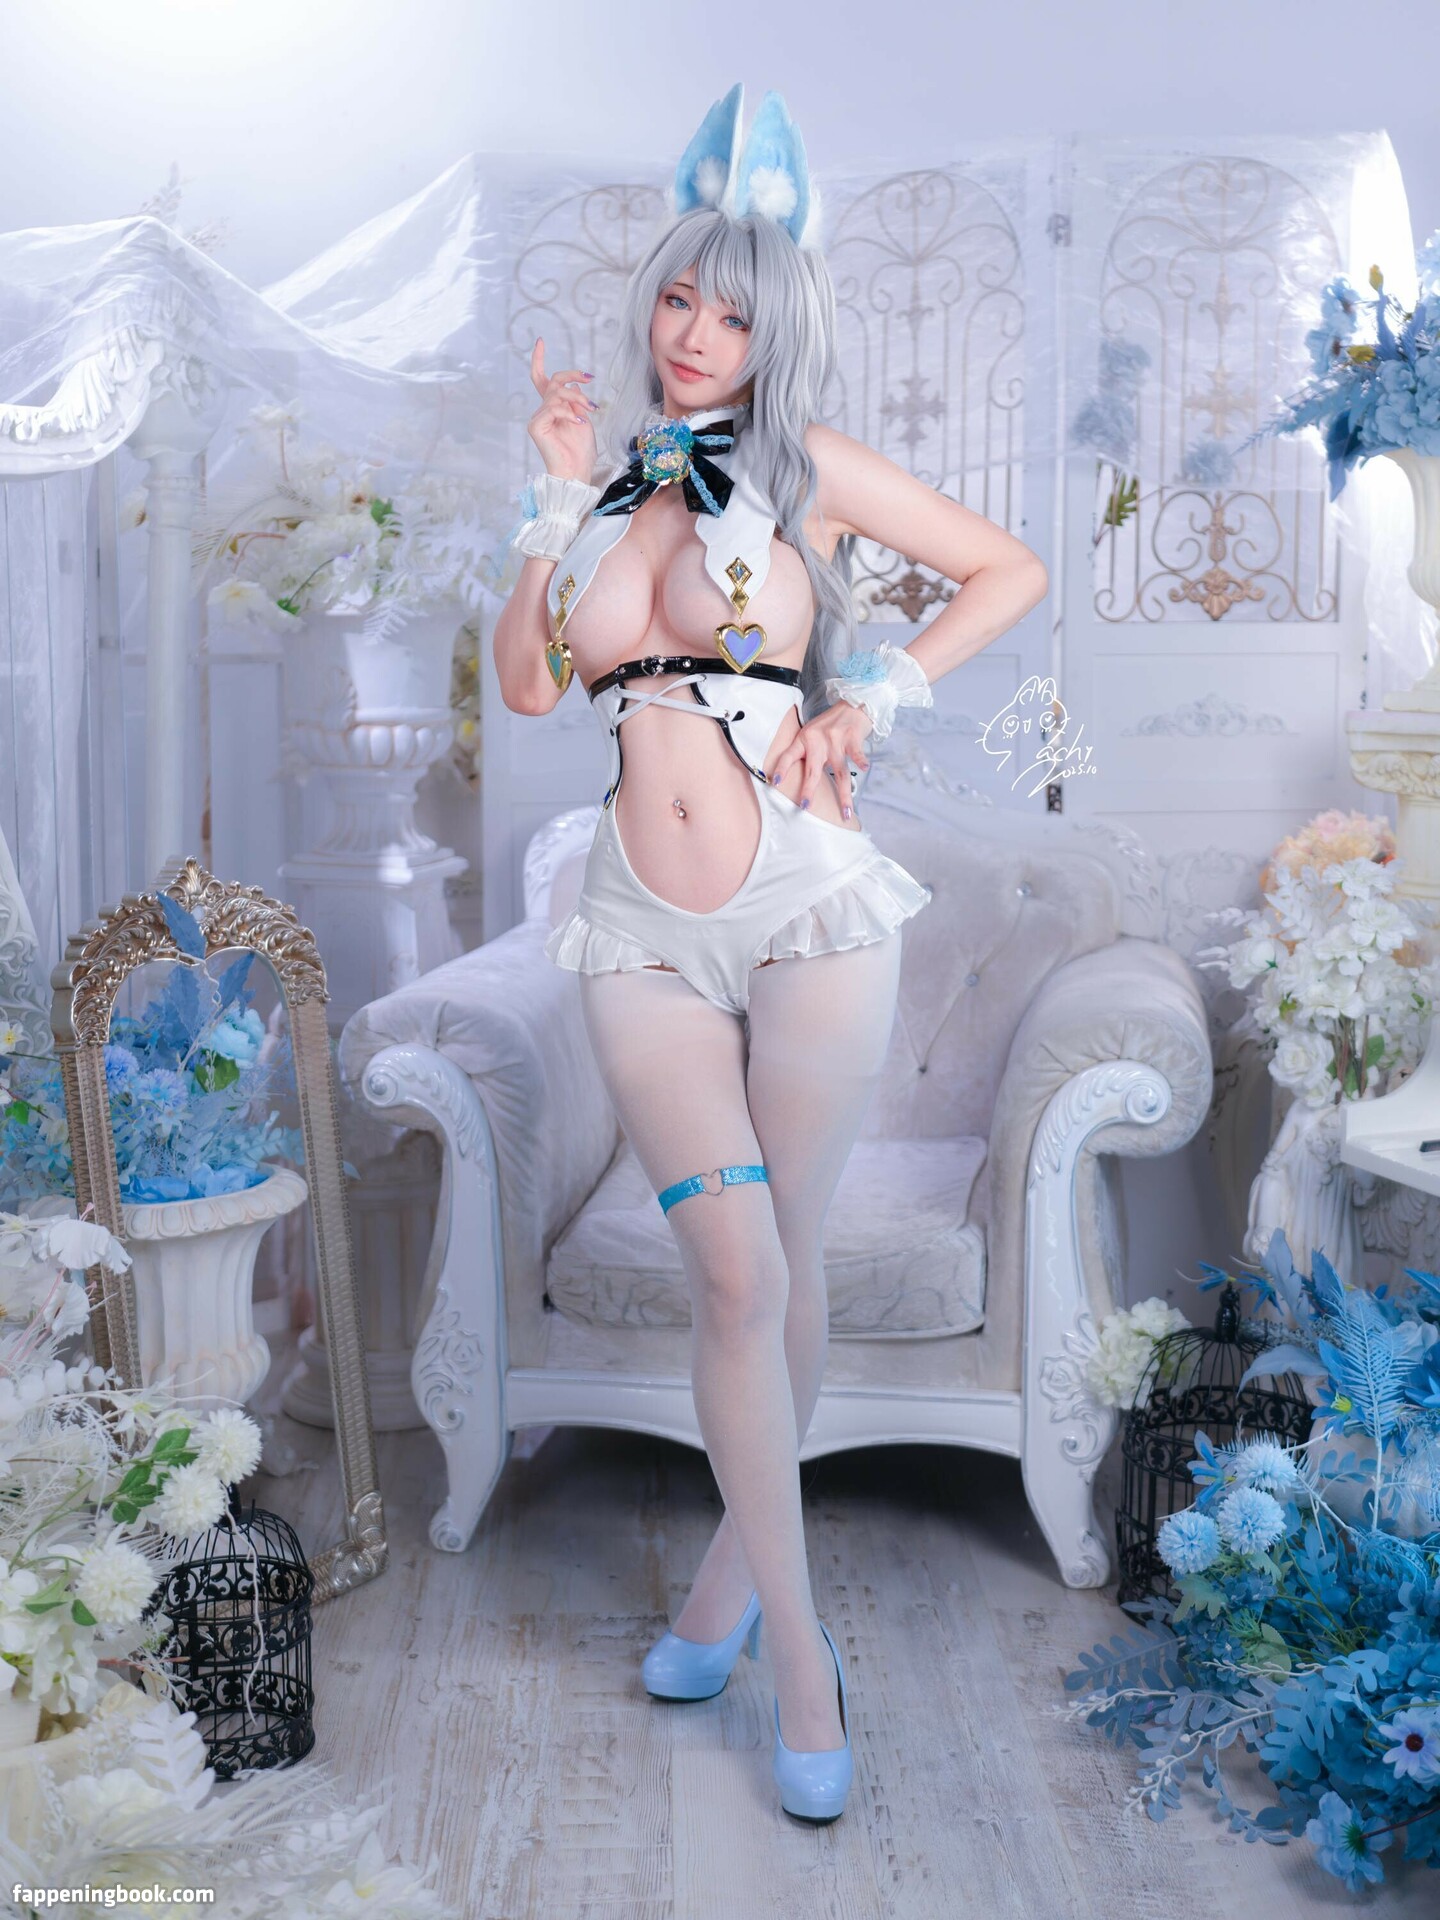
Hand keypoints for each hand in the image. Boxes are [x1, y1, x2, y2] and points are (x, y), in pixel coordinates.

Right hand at [527, 337, 598, 480]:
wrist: (576, 471)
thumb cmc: (581, 450)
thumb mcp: (583, 418)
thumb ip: (575, 400)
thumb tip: (572, 385)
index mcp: (552, 408)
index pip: (542, 379)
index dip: (539, 360)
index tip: (539, 341)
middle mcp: (543, 410)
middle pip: (554, 381)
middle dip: (573, 375)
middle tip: (590, 379)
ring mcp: (538, 418)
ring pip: (557, 393)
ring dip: (577, 399)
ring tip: (590, 411)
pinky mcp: (536, 426)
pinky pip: (553, 408)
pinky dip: (569, 412)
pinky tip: (580, 421)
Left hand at [767, 701, 871, 818]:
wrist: (852, 705)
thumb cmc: (830, 725)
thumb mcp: (811, 733)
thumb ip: (806, 752)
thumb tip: (799, 781)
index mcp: (804, 739)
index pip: (788, 755)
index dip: (782, 769)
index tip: (775, 782)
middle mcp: (818, 739)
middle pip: (813, 769)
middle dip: (809, 789)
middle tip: (804, 806)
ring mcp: (835, 739)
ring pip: (840, 771)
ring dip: (844, 794)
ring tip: (845, 812)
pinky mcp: (852, 737)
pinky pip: (856, 753)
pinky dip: (861, 761)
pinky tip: (864, 769)